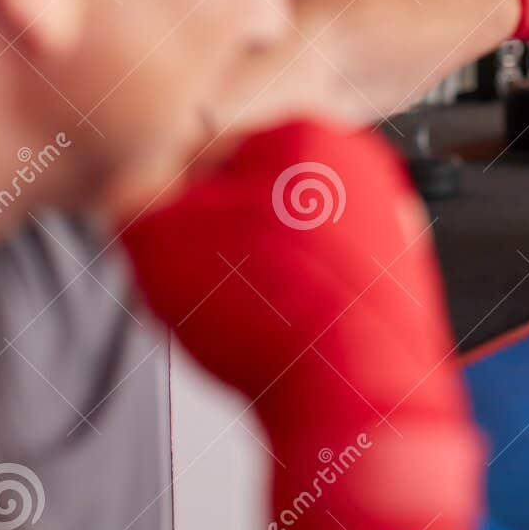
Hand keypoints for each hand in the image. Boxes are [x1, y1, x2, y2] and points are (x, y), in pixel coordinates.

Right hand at [118, 120, 483, 529]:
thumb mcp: (154, 240)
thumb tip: (132, 194)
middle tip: (198, 284)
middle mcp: (361, 169)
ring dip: (254, 275)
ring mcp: (388, 225)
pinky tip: (278, 334)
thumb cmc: (271, 317)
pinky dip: (296, 305)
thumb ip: (131, 199)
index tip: (158, 241)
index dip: (167, 208)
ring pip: (286, 243)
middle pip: (252, 199)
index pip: (204, 157)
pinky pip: (321, 285)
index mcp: (305, 132)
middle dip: (217, 240)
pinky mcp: (397, 280)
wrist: (350, 398)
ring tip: (242, 318)